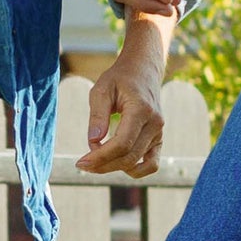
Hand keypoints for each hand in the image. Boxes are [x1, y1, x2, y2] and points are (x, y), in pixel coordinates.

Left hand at [77, 27, 166, 177]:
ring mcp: (159, 132)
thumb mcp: (102, 89)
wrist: (143, 70)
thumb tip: (93, 142)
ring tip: (96, 161)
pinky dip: (134, 170)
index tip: (81, 161)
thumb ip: (97, 115)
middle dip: (103, 165)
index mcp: (142, 109)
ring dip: (114, 168)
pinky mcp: (158, 139)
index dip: (100, 157)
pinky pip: (151, 164)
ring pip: (137, 163)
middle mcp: (155, 123)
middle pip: (129, 157)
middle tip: (82, 164)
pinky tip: (116, 163)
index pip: (122, 144)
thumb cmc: (120, 78)